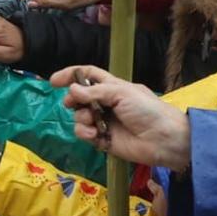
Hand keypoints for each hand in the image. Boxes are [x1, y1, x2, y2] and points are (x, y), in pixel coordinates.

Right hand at [51, 65, 189, 168]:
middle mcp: (106, 103)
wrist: (163, 139)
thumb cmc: (147, 110)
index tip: (53, 81)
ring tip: (90, 122)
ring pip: (79, 117)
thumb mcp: (122, 93)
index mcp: (113, 87)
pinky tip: (94, 135)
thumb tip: (72, 90)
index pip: (88, 75)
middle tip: (72, 104)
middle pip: (79, 98)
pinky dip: (85, 133)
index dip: (71, 75)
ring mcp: (104, 122)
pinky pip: (85, 134)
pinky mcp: (103, 140)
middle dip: (73, 100)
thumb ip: (95, 91)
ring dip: (80, 118)